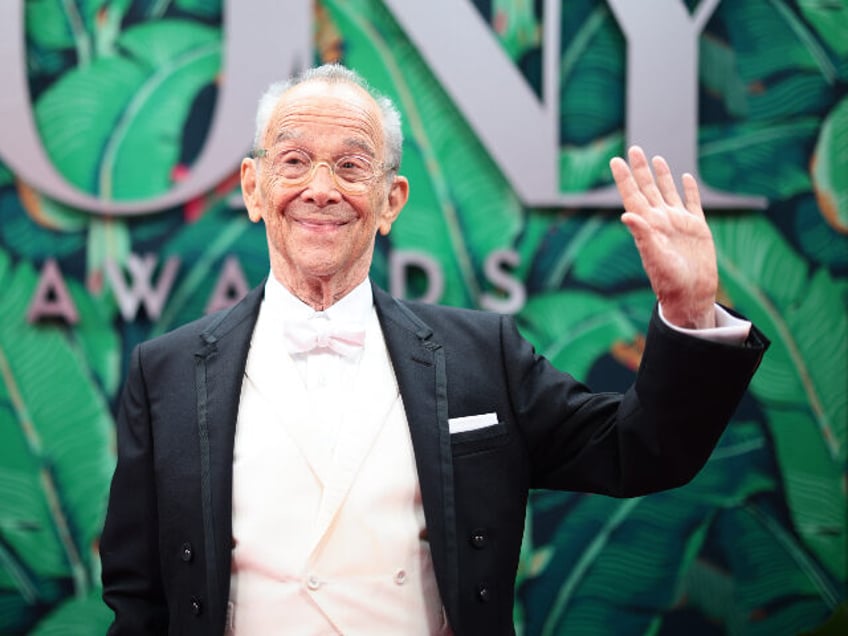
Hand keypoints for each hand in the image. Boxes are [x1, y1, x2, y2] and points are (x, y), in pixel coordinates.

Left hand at [609, 146, 717, 328]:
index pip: (632, 196)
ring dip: (661, 176)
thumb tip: (626, 215)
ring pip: (668, 192)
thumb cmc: (670, 281)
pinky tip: (685, 178)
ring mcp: (678, 223)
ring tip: (655, 158)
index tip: (615, 160)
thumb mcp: (654, 258)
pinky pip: (692, 203)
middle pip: (648, 189)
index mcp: (647, 226)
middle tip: (634, 149)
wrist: (692, 295)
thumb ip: (642, 235)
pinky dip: (689, 190)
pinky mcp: (697, 228)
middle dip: (640, 169)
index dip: (624, 178)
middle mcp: (660, 220)